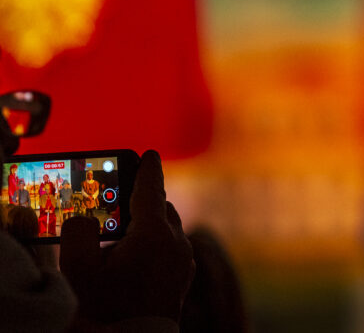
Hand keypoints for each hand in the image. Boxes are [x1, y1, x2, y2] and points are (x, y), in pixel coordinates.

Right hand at [60, 150, 193, 324]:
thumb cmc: (107, 310)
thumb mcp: (79, 268)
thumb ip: (78, 230)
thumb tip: (86, 219)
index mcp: (155, 233)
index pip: (152, 188)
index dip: (148, 168)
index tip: (149, 154)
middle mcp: (176, 242)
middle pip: (161, 207)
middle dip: (143, 200)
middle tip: (122, 204)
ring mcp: (184, 260)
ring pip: (169, 226)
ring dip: (151, 222)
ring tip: (127, 233)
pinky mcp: (184, 276)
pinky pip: (173, 245)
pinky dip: (159, 241)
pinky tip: (141, 255)